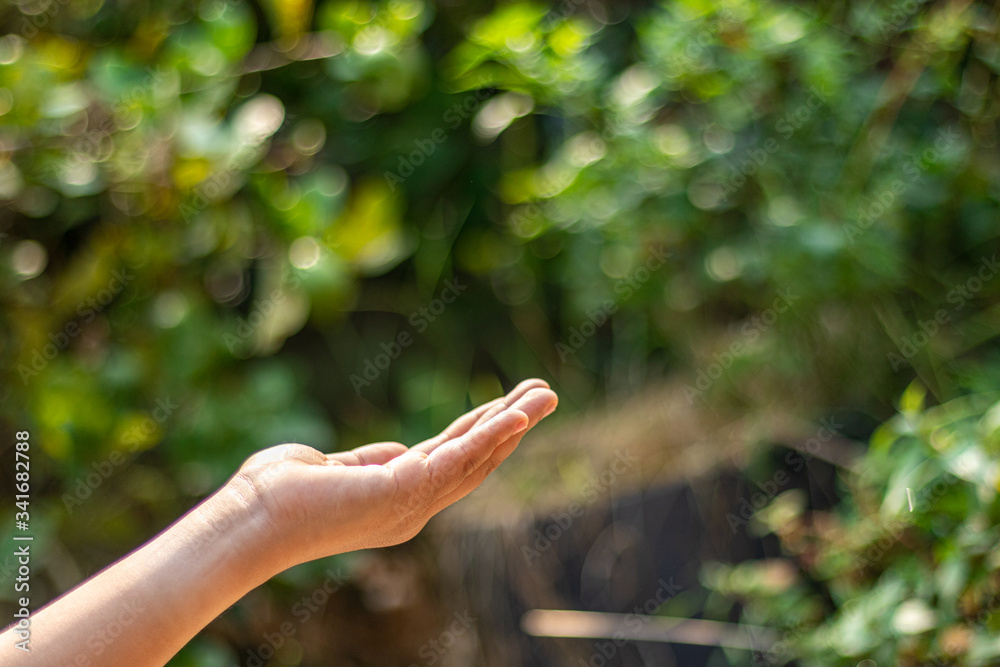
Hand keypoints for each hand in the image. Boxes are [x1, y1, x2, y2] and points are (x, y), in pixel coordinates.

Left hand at [228, 379, 556, 567]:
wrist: (252, 519)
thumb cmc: (279, 494)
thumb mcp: (336, 465)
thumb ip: (370, 460)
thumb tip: (393, 451)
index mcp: (399, 498)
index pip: (452, 460)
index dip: (484, 431)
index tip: (510, 404)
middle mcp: (414, 506)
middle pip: (474, 459)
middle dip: (512, 424)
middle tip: (547, 393)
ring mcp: (412, 503)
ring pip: (475, 458)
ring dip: (513, 423)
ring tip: (547, 393)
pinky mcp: (404, 491)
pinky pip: (457, 458)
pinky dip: (490, 436)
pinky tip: (517, 415)